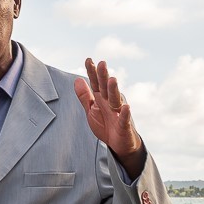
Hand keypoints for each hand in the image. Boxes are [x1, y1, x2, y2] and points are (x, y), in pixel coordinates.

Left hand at [74, 58, 146, 176]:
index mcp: (102, 98)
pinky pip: (124, 119)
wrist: (118, 144)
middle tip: (102, 63)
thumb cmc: (105, 125)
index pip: (96, 83)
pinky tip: (126, 107)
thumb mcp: (91, 110)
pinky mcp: (124, 125)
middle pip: (107, 88)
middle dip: (104, 76)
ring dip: (114, 90)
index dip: (92, 72)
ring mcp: (119, 113)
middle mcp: (111, 102)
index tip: (88, 60)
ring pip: (116, 100)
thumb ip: (85, 96)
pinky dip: (125, 113)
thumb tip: (77, 79)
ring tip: (112, 79)